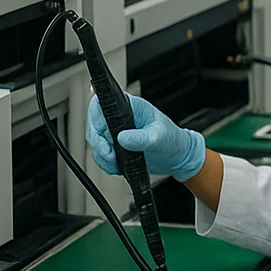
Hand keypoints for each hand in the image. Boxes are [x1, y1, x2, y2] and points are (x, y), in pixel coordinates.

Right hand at [86, 93, 205, 181]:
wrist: (176, 157)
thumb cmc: (172, 141)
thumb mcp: (159, 138)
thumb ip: (141, 138)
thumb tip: (121, 138)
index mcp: (131, 106)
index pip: (102, 104)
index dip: (97, 118)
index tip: (104, 134)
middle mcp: (120, 117)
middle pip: (94, 125)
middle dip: (99, 143)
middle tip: (110, 155)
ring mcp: (116, 131)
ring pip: (95, 141)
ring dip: (101, 155)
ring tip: (116, 162)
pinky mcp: (114, 145)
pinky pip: (99, 153)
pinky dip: (104, 162)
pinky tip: (116, 166)